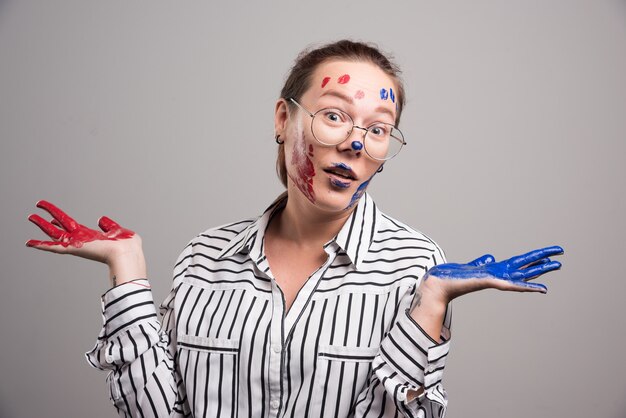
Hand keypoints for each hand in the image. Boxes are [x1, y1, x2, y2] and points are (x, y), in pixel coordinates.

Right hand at [27, 200, 144, 283]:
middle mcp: (81, 240)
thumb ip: (108, 225)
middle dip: (45, 221)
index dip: (60, 220)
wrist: (127, 252)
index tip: (51, 216)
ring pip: (54, 234)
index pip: (71, 226)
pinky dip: (42, 246)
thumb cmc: (127, 245)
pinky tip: (30, 243)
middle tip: (32, 215)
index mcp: (90, 236)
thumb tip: (100, 219)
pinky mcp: (75, 249)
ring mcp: (77, 244)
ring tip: (30, 217)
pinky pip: (55, 247)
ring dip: (41, 225)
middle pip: (58, 228)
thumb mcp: (116, 230)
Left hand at [422, 246, 563, 303]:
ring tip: (556, 265)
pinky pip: (510, 284)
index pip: (521, 263)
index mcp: (497, 270)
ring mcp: (496, 280)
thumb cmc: (455, 276)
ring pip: (524, 275)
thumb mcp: (474, 266)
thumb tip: (490, 257)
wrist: (440, 283)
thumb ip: (483, 262)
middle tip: (561, 260)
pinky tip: (535, 286)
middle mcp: (499, 275)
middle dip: (544, 264)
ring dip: (540, 271)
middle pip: (527, 268)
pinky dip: (524, 285)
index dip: (536, 258)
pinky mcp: (489, 281)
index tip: (551, 255)